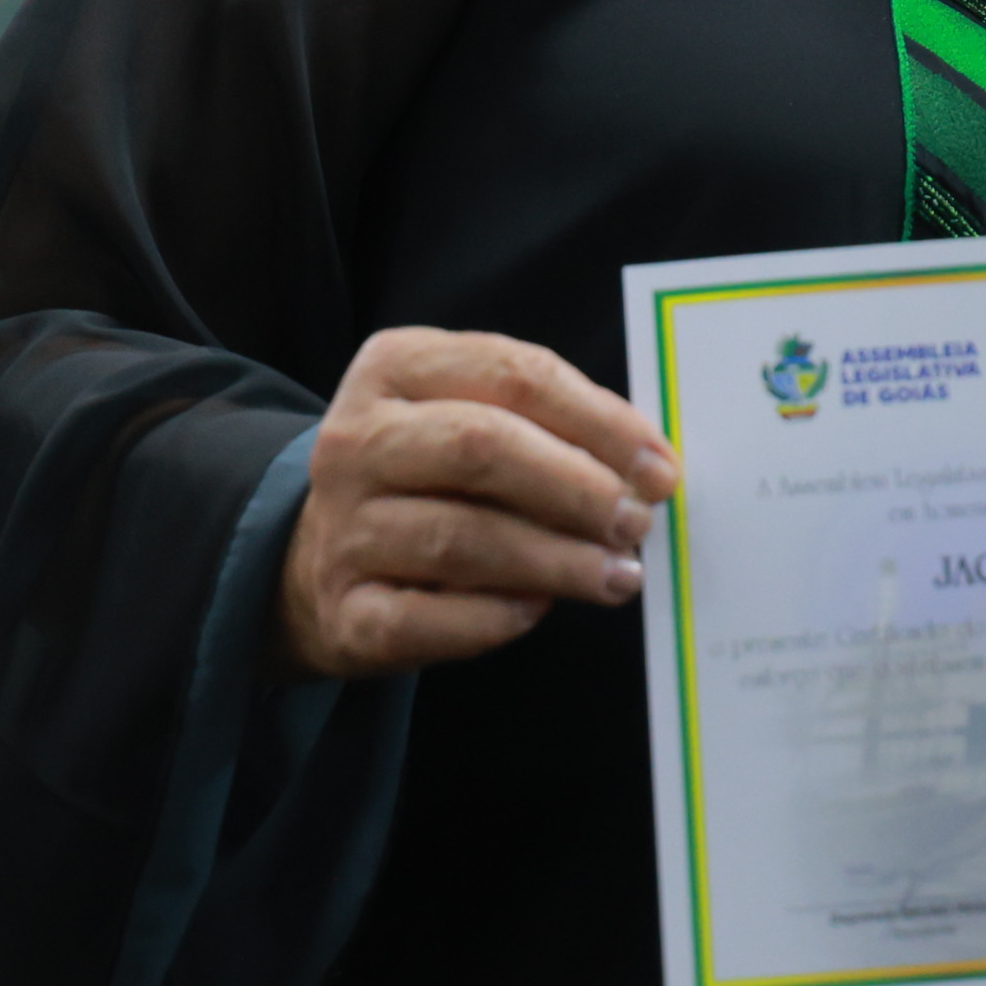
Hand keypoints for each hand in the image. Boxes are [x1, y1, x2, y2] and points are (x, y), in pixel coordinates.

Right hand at [278, 327, 681, 679]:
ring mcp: (341, 528)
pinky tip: (540, 609)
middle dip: (578, 488)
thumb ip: (556, 428)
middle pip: (481, 448)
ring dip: (557, 560)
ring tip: (617, 574)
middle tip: (638, 522)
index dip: (599, 422)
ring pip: (460, 539)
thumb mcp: (479, 420)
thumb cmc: (434, 480)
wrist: (326, 560)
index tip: (660, 467)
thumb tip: (649, 466)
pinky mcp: (344, 612)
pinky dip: (496, 617)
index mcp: (397, 368)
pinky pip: (428, 618)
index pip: (514, 376)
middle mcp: (356, 441)